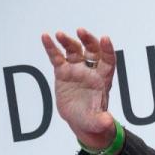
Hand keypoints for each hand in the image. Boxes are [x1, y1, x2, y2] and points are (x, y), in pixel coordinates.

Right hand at [40, 28, 117, 149]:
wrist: (80, 120)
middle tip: (81, 31)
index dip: (108, 49)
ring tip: (59, 34)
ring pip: (74, 50)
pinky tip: (45, 37)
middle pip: (92, 50)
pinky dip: (51, 47)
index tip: (105, 39)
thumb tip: (108, 123)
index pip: (108, 61)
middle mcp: (91, 71)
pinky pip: (56, 57)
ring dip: (68, 41)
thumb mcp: (98, 122)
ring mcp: (76, 70)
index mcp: (103, 79)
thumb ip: (103, 120)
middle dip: (88, 40)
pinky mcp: (62, 72)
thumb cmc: (93, 120)